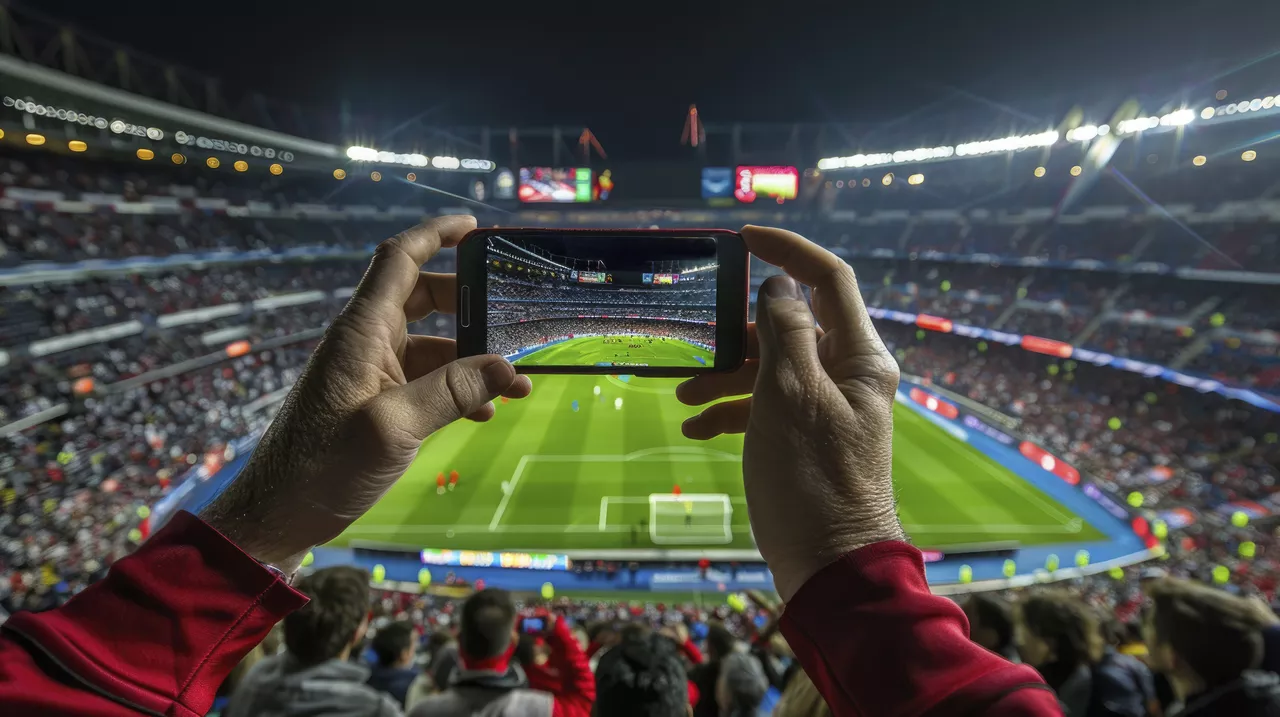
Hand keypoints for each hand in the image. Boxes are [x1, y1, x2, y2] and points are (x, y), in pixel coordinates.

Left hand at [201, 216, 531, 572]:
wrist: (280, 514)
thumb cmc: (323, 467)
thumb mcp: (393, 427)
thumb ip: (451, 392)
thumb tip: (508, 368)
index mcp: (361, 332)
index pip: (399, 260)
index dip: (435, 235)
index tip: (474, 225)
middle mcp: (365, 343)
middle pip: (423, 298)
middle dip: (470, 304)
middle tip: (511, 316)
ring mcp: (370, 373)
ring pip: (431, 345)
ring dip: (471, 358)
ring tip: (514, 384)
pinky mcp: (375, 403)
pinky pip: (424, 380)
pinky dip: (456, 388)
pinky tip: (483, 412)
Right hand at [677, 225, 902, 600]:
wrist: (829, 568)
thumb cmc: (813, 481)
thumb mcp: (792, 398)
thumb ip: (785, 333)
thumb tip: (779, 285)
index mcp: (859, 358)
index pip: (829, 280)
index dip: (788, 250)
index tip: (743, 238)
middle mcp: (847, 376)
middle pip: (790, 327)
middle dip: (740, 333)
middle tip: (698, 344)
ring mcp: (825, 409)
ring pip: (770, 369)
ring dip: (726, 376)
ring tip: (686, 396)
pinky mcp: (803, 439)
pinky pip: (764, 407)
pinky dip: (731, 411)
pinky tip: (698, 428)